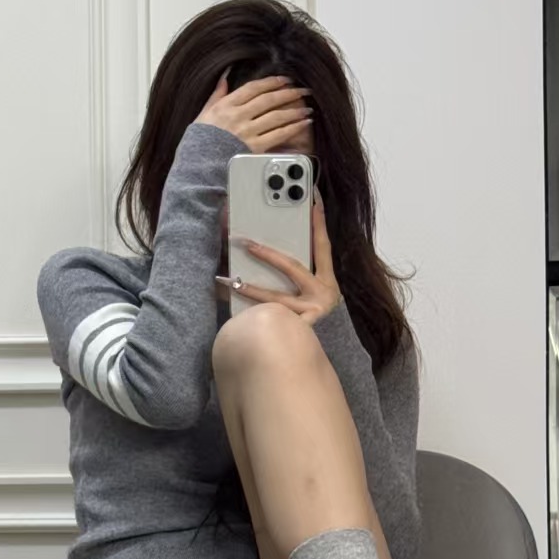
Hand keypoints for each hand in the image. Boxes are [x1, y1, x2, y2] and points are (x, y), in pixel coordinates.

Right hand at [197, 71, 312, 152]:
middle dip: (288, 93)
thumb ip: (217, 94)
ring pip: (276, 116)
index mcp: (227, 106)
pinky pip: (278, 134)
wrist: (198, 167)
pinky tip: (303, 123)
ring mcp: (248, 132)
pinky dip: (293, 127)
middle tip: (303, 90)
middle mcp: (239, 116)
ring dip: (294, 110)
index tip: (284, 79)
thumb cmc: (199, 143)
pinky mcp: (255, 148)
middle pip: (268, 100)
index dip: (271, 82)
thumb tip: (225, 76)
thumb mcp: (204, 114)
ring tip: (307, 107)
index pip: (253, 88)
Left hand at [224, 194, 340, 327]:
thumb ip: (302, 267)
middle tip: (247, 244)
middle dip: (269, 255)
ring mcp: (308, 316)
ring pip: (276, 299)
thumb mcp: (315, 289)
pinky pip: (268, 321)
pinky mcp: (295, 334)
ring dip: (252, 289)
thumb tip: (280, 240)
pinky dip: (249, 316)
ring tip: (230, 280)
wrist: (311, 358)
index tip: (314, 201)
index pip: (323, 246)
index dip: (319, 224)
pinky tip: (234, 314)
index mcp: (328, 281)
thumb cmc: (312, 313)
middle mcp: (321, 297)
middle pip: (293, 269)